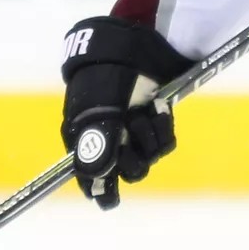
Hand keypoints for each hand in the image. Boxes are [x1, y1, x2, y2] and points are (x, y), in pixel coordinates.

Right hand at [60, 16, 191, 209]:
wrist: (135, 48)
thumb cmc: (107, 79)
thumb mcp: (98, 113)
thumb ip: (97, 148)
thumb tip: (94, 181)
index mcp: (85, 139)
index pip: (90, 177)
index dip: (100, 190)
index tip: (110, 201)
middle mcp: (110, 140)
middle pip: (126, 172)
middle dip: (132, 158)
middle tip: (130, 135)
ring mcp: (134, 132)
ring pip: (148, 158)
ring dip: (148, 138)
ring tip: (144, 113)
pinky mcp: (155, 122)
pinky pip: (163, 143)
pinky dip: (162, 129)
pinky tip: (157, 109)